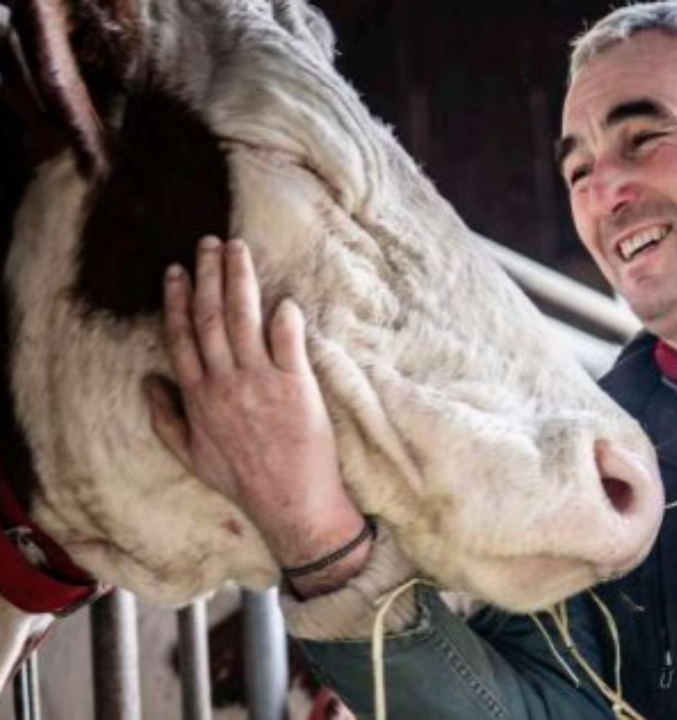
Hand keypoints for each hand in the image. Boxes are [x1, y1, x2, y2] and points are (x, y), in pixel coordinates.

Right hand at [146, 236, 368, 593]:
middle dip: (208, 275)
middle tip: (209, 242)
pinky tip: (281, 295)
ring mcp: (261, 382)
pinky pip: (288, 342)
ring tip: (238, 250)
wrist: (291, 502)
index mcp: (198, 396)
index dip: (178, 300)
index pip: (182, 336)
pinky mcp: (298, 386)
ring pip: (244, 319)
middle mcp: (226, 383)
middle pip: (212, 317)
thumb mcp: (191, 455)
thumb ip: (166, 417)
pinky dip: (284, 317)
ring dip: (240, 280)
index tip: (177, 271)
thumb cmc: (244, 480)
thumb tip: (149, 382)